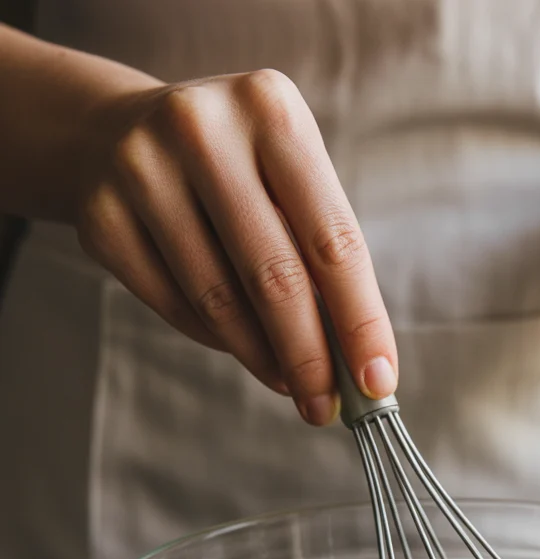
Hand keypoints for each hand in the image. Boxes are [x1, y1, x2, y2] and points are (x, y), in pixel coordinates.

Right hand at [75, 70, 397, 423]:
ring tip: (290, 382)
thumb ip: (319, 255)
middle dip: (310, 356)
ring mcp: (141, 169)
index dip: (360, 321)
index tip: (378, 381)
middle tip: (326, 406)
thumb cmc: (234, 169)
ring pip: (219, 300)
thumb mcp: (286, 178)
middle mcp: (203, 130)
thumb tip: (355, 359)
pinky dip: (216, 338)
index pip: (332, 240)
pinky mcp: (100, 215)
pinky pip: (173, 305)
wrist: (115, 132)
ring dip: (264, 357)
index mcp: (271, 111)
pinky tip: (240, 346)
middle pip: (275, 277)